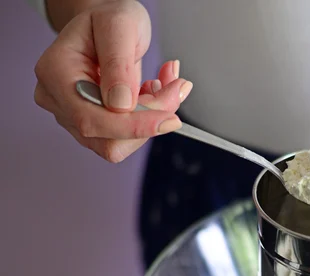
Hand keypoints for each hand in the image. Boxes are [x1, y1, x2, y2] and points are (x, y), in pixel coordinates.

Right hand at [33, 1, 191, 162]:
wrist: (107, 26)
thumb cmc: (108, 19)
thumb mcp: (118, 26)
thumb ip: (118, 64)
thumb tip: (121, 105)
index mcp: (56, 74)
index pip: (91, 120)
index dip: (134, 126)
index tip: (170, 119)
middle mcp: (59, 101)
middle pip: (108, 140)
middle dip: (149, 120)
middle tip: (175, 88)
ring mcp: (75, 117)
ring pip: (121, 143)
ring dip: (152, 118)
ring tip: (164, 84)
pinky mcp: (96, 126)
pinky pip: (127, 137)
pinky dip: (150, 119)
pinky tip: (154, 92)